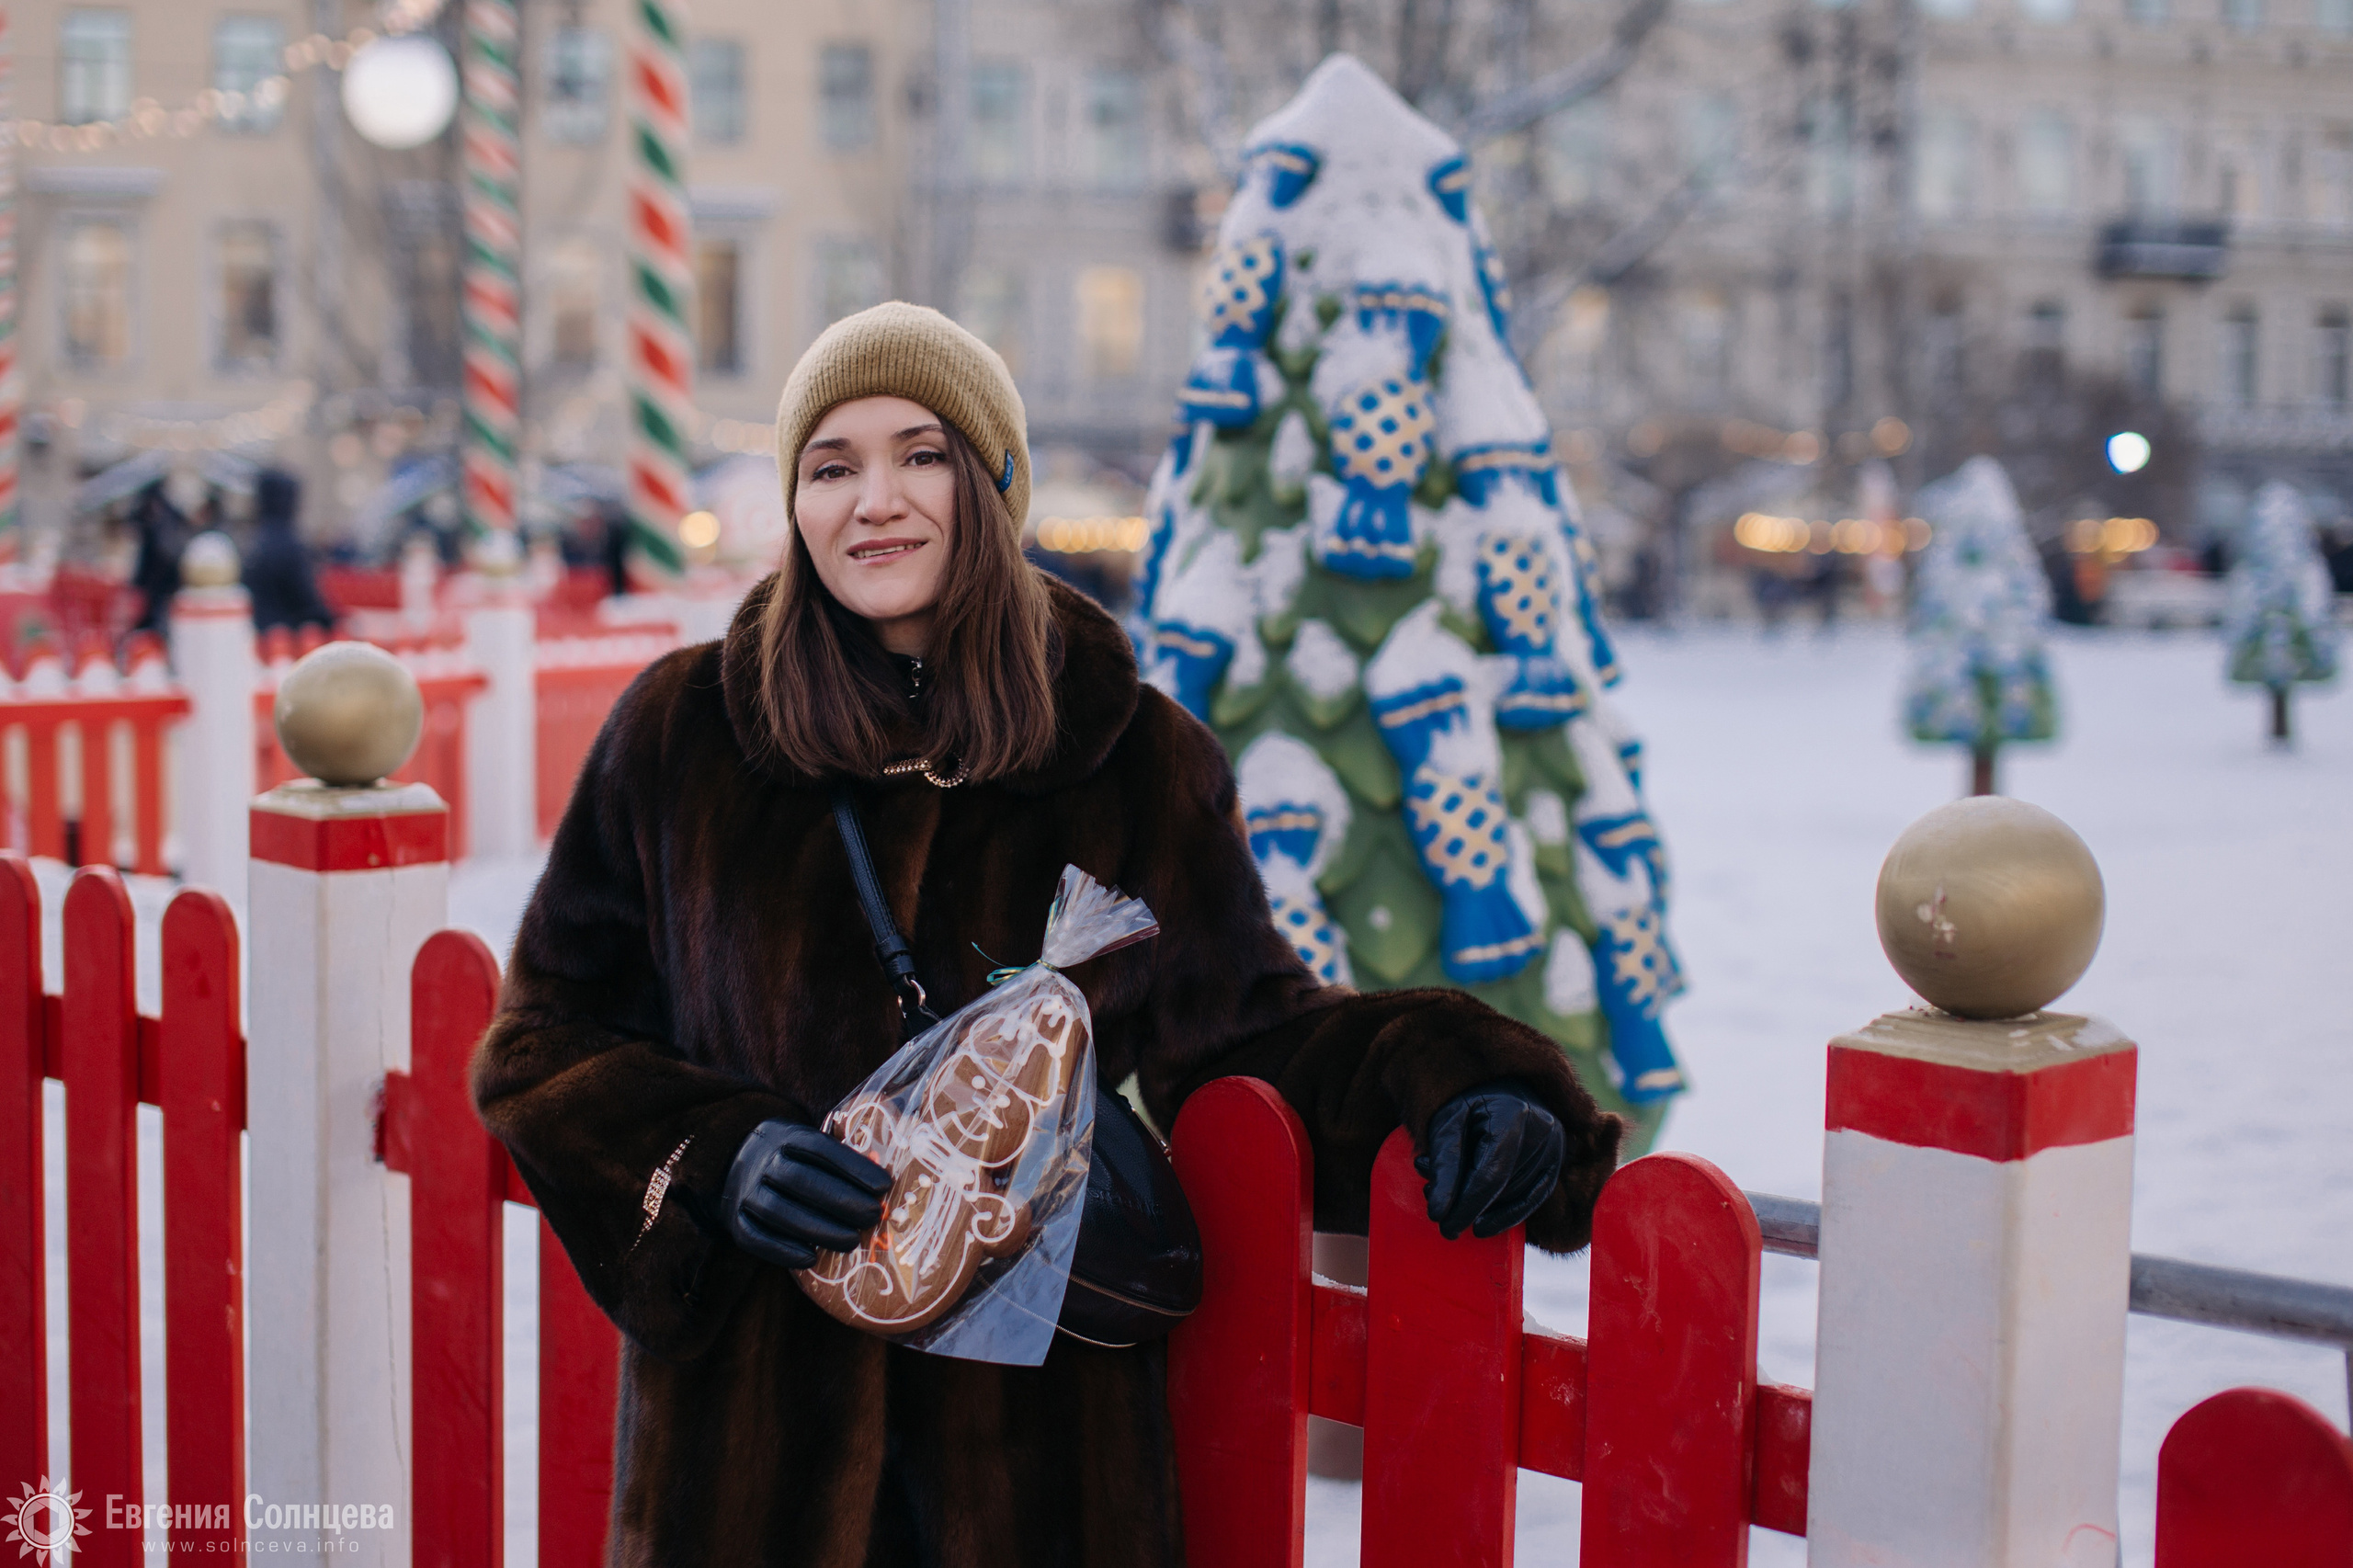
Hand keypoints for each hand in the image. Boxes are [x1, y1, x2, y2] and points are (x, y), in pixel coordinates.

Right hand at [720, 1120, 891, 1269]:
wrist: (733, 1167)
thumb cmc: (791, 1159)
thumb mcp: (809, 1147)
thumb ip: (840, 1160)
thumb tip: (883, 1185)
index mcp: (785, 1136)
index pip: (820, 1148)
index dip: (853, 1167)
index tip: (884, 1186)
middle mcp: (761, 1160)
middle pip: (801, 1181)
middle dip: (841, 1201)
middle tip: (873, 1216)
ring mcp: (744, 1190)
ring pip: (778, 1212)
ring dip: (818, 1229)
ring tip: (852, 1241)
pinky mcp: (733, 1219)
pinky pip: (755, 1237)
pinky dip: (783, 1250)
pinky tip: (812, 1259)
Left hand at [1414, 1080, 1565, 1240]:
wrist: (1501, 1086)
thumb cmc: (1469, 1102)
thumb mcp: (1447, 1123)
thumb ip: (1444, 1165)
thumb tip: (1439, 1212)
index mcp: (1513, 1113)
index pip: (1491, 1175)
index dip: (1466, 1205)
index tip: (1441, 1223)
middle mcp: (1544, 1130)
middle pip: (1504, 1189)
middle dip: (1469, 1207)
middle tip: (1440, 1216)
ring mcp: (1556, 1147)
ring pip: (1516, 1197)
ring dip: (1483, 1208)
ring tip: (1452, 1201)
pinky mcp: (1557, 1161)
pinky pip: (1534, 1199)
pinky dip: (1507, 1214)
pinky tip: (1483, 1222)